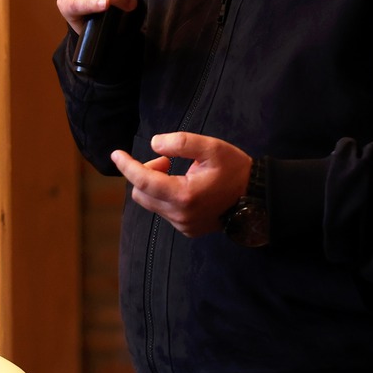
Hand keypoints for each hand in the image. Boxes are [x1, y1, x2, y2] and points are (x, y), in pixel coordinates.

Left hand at [111, 132, 250, 237]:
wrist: (256, 198)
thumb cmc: (235, 170)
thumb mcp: (211, 148)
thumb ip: (180, 143)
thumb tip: (154, 145)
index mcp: (183, 195)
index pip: (143, 180)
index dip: (127, 166)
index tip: (116, 154)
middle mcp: (180, 215)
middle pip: (142, 193)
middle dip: (146, 172)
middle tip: (166, 160)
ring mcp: (183, 225)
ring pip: (152, 203)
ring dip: (155, 184)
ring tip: (176, 170)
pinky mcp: (188, 229)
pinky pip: (164, 211)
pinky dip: (165, 196)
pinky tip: (185, 186)